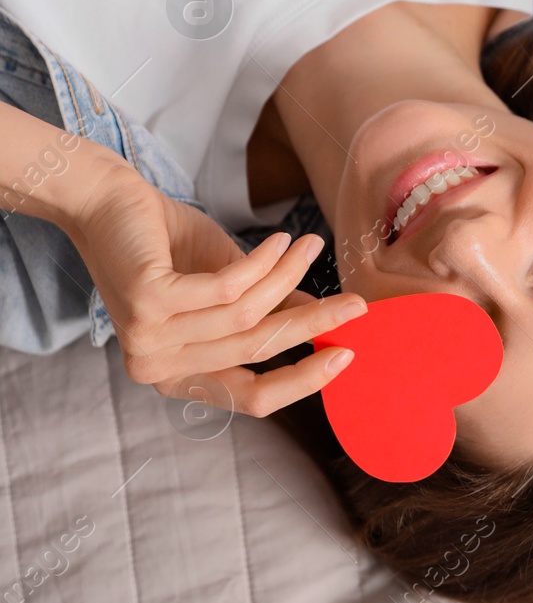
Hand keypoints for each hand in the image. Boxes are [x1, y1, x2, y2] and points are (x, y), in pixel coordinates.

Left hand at [60, 163, 365, 415]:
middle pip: (257, 352)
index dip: (304, 381)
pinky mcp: (149, 302)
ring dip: (289, 276)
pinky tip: (280, 240)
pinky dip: (264, 262)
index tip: (346, 354)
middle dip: (314, 324)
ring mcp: (149, 338)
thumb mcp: (227, 285)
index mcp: (177, 377)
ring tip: (309, 245)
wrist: (106, 203)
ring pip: (248, 315)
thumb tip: (328, 322)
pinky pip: (229, 287)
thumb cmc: (167, 247)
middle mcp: (157, 369)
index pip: (252, 398)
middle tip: (356, 304)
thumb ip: (270, 309)